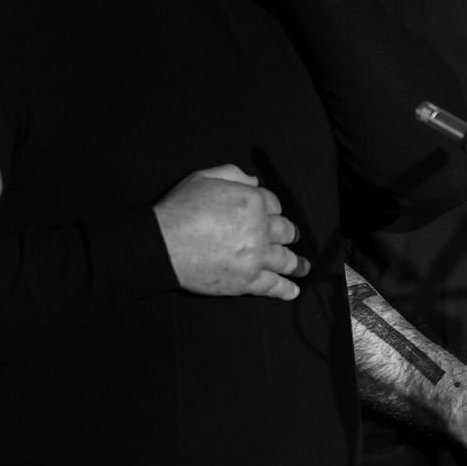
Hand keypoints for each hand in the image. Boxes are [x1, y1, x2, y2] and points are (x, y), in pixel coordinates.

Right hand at [155, 164, 309, 299]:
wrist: (163, 244)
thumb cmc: (180, 209)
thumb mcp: (205, 177)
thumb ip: (233, 174)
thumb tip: (254, 182)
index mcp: (252, 201)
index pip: (273, 203)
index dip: (272, 208)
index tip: (271, 214)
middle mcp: (261, 228)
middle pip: (285, 231)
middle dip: (289, 234)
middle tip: (292, 239)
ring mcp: (256, 257)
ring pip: (285, 260)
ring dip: (296, 263)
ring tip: (303, 267)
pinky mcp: (247, 281)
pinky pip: (273, 286)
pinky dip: (285, 289)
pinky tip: (293, 291)